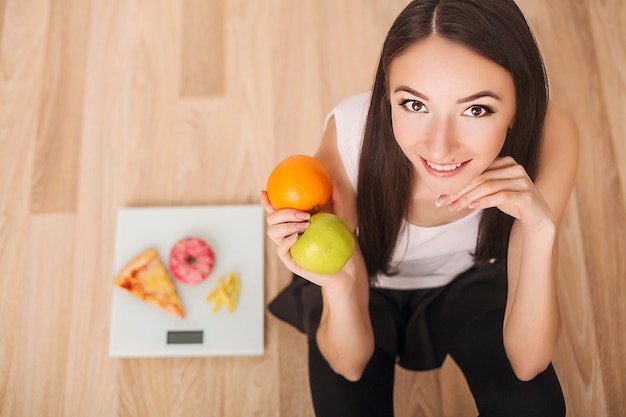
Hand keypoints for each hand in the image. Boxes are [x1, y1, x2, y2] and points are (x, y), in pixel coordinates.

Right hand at [260, 190, 358, 289]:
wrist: (347, 269)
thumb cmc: (341, 245)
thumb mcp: (340, 221)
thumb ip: (336, 202)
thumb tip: (333, 182)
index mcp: (294, 224)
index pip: (276, 211)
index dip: (267, 202)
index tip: (265, 191)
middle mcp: (287, 235)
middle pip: (271, 219)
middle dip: (283, 212)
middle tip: (304, 214)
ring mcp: (288, 248)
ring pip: (272, 232)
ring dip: (285, 225)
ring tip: (303, 225)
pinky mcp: (291, 262)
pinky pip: (280, 250)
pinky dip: (286, 241)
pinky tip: (297, 236)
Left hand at [437, 156, 553, 229]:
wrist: (537, 217)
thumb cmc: (512, 202)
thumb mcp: (493, 192)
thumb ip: (476, 187)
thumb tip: (447, 193)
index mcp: (505, 162)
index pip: (476, 171)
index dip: (457, 183)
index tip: (441, 195)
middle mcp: (514, 168)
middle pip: (480, 178)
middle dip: (459, 191)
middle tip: (443, 202)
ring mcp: (522, 181)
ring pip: (489, 186)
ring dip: (468, 198)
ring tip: (454, 207)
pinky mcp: (526, 195)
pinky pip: (501, 196)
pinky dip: (485, 201)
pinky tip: (472, 207)